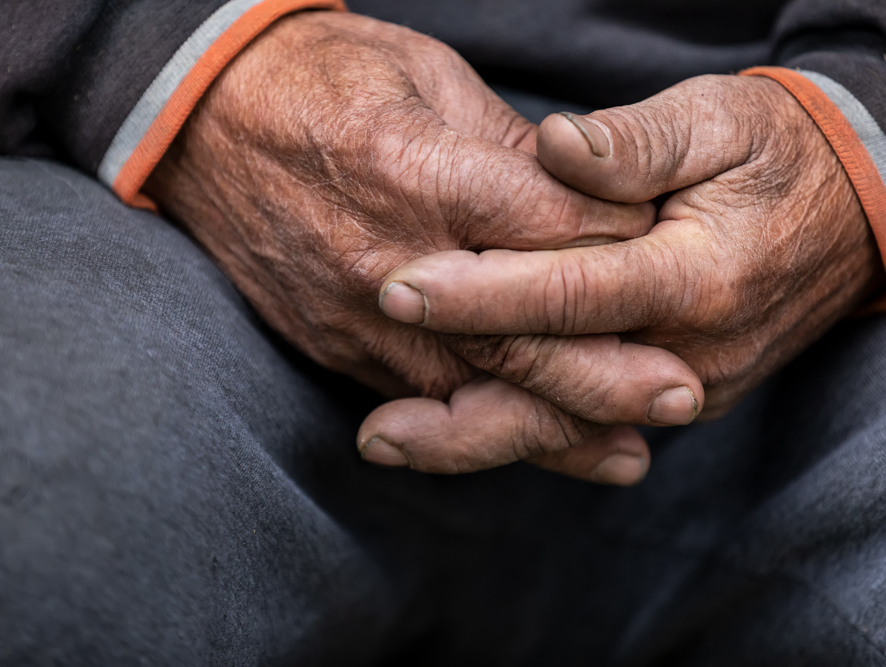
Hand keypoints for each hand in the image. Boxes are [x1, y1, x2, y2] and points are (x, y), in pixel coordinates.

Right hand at [145, 11, 696, 482]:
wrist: (206, 118)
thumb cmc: (326, 79)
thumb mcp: (428, 80)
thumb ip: (512, 151)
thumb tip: (587, 195)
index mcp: (423, 170)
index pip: (550, 229)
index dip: (621, 248)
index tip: (671, 264)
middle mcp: (392, 256)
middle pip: (517, 330)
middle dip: (604, 371)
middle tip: (679, 395)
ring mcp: (355, 310)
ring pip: (468, 386)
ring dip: (550, 424)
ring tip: (623, 452)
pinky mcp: (332, 341)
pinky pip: (414, 397)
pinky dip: (477, 427)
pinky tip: (524, 444)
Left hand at [364, 74, 882, 471]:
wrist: (851, 211)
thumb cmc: (773, 154)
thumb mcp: (716, 121)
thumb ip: (636, 142)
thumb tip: (556, 146)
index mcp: (699, 275)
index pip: (570, 295)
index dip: (481, 294)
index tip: (399, 288)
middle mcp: (691, 350)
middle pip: (559, 390)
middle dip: (460, 401)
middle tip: (372, 419)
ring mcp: (687, 383)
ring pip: (565, 425)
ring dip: (474, 438)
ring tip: (387, 442)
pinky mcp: (674, 391)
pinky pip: (583, 421)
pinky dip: (515, 429)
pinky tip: (449, 431)